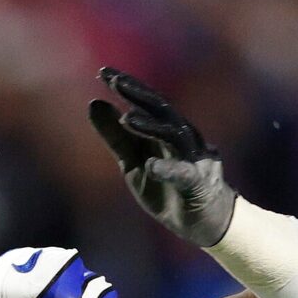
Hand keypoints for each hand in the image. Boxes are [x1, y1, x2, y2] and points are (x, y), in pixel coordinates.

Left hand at [88, 68, 237, 248]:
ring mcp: (194, 159)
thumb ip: (116, 137)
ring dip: (151, 127)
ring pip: (174, 135)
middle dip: (138, 94)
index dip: (127, 87)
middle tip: (114, 80)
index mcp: (166, 131)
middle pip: (162, 109)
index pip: (146, 103)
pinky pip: (184, 174)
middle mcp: (183, 137)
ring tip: (126, 119)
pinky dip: (167, 168)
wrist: (202, 224)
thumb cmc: (169, 190)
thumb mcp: (134, 164)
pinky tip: (150, 165)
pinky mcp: (199, 184)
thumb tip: (94, 102)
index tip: (102, 73)